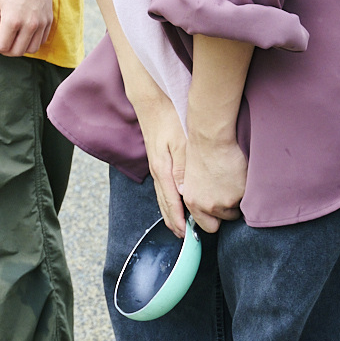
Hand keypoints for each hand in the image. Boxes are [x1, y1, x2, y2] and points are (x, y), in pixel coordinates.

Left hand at [0, 0, 54, 55]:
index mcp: (12, 20)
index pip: (2, 46)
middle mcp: (29, 25)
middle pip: (17, 51)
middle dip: (4, 51)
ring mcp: (41, 23)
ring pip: (31, 49)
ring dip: (19, 49)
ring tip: (10, 40)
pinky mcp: (49, 20)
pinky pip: (41, 40)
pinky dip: (31, 42)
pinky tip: (22, 34)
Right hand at [132, 95, 190, 235]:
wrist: (152, 102)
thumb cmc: (169, 119)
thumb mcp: (180, 143)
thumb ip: (183, 168)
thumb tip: (185, 193)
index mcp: (163, 170)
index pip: (171, 202)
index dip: (179, 220)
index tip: (187, 235)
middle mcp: (158, 171)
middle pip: (164, 203)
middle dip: (174, 222)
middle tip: (184, 238)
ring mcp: (156, 166)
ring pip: (162, 196)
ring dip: (170, 213)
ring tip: (178, 227)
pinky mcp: (158, 161)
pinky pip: (163, 187)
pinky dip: (168, 201)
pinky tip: (173, 203)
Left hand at [181, 134, 246, 233]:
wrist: (211, 139)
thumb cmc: (198, 153)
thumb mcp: (189, 179)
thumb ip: (195, 197)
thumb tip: (203, 210)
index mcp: (193, 202)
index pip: (208, 227)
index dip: (214, 220)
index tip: (218, 216)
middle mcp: (208, 206)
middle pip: (226, 219)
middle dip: (228, 209)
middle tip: (226, 191)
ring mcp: (226, 202)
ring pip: (238, 209)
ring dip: (237, 200)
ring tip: (231, 181)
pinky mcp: (241, 195)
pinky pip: (248, 199)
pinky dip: (246, 191)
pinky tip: (238, 176)